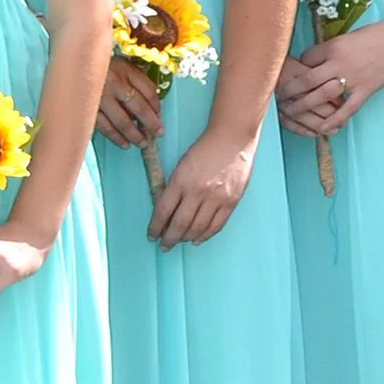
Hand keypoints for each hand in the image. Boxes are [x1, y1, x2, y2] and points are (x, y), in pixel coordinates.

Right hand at [96, 53, 163, 147]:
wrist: (73, 64)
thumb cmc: (101, 65)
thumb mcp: (121, 64)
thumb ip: (136, 80)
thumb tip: (151, 106)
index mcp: (125, 69)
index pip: (148, 90)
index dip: (157, 106)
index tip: (159, 116)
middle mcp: (114, 83)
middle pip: (139, 108)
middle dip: (151, 124)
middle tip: (158, 134)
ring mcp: (101, 97)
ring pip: (122, 121)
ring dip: (135, 135)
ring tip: (143, 143)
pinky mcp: (88, 109)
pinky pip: (105, 127)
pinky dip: (117, 138)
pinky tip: (125, 144)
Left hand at [148, 128, 252, 248]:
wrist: (232, 138)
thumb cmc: (205, 149)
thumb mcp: (182, 165)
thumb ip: (175, 188)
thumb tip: (166, 212)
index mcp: (181, 180)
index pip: (163, 211)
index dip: (155, 227)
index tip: (151, 235)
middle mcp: (198, 191)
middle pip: (179, 224)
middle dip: (169, 238)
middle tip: (164, 246)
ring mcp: (216, 198)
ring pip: (197, 228)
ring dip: (185, 238)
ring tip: (179, 241)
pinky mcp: (231, 201)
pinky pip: (216, 225)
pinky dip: (205, 235)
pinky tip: (197, 239)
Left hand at [278, 22, 383, 139]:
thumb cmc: (373, 36)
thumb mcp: (346, 38)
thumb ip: (328, 51)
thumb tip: (310, 62)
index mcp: (333, 47)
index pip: (306, 60)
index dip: (296, 69)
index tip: (289, 76)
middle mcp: (339, 64)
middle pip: (307, 80)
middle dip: (290, 91)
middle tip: (278, 98)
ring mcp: (352, 79)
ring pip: (321, 96)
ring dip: (303, 106)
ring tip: (290, 112)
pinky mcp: (365, 90)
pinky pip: (347, 109)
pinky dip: (334, 120)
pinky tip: (322, 128)